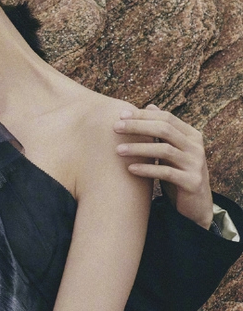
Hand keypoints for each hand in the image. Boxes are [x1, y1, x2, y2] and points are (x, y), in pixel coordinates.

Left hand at [114, 104, 212, 228]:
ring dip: (138, 149)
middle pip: (165, 129)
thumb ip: (163, 130)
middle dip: (138, 126)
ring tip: (118, 150)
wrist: (196, 204)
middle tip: (115, 127)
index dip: (143, 115)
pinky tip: (130, 169)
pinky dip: (147, 169)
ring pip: (165, 150)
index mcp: (192, 135)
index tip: (120, 115)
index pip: (166, 118)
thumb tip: (150, 105)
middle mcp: (196, 147)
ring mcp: (196, 164)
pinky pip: (166, 173)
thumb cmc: (178, 172)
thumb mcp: (172, 149)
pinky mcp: (192, 182)